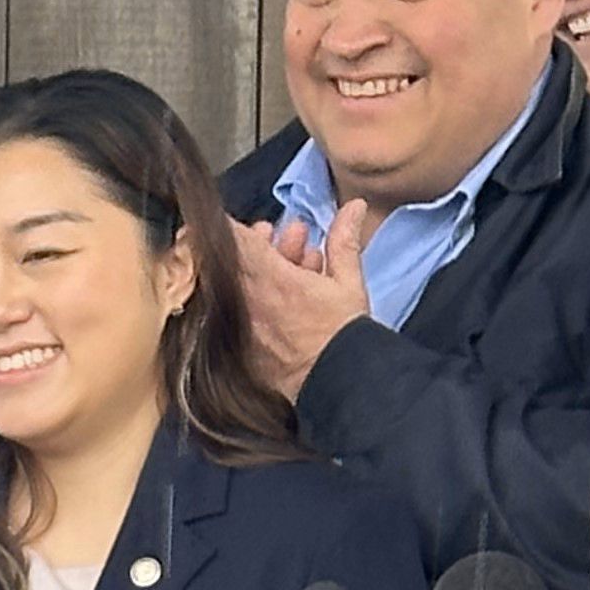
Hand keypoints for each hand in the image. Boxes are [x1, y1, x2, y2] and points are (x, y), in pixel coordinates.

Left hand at [233, 205, 374, 402]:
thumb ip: (344, 241)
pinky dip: (255, 300)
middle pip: (236, 261)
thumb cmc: (342, 334)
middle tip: (289, 238)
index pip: (235, 239)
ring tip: (299, 262)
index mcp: (270, 279)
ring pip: (239, 285)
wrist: (336, 383)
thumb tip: (353, 206)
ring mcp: (239, 324)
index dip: (240, 226)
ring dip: (263, 269)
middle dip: (261, 244)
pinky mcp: (239, 346)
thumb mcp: (348, 283)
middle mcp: (247, 300)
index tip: (255, 223)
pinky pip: (238, 313)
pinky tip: (283, 296)